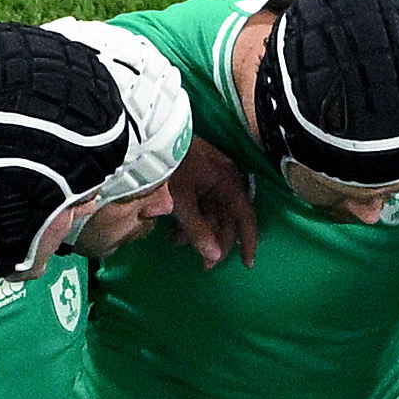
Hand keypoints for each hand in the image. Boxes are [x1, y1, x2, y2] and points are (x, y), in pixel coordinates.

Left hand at [166, 138, 260, 266]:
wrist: (151, 134)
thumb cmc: (171, 166)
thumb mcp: (182, 201)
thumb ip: (198, 230)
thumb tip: (215, 257)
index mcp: (228, 183)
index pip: (245, 218)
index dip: (247, 242)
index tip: (246, 264)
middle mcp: (225, 180)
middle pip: (227, 218)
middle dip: (213, 240)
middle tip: (202, 263)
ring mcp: (211, 176)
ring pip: (211, 212)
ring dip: (198, 230)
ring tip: (176, 240)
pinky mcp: (197, 175)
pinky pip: (201, 202)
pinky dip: (191, 217)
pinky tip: (174, 227)